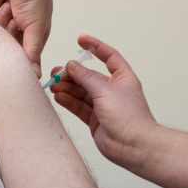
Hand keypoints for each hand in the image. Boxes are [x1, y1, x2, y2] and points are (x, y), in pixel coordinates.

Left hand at [0, 0, 52, 75]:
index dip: (13, 54)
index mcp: (31, 35)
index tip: (11, 51)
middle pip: (1, 44)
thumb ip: (32, 53)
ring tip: (9, 5)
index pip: (18, 55)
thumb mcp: (36, 28)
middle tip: (14, 19)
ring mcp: (2, 17)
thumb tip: (35, 76)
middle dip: (5, 32)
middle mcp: (16, 27)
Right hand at [50, 34, 156, 168]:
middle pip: (89, 76)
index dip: (95, 47)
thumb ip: (86, 77)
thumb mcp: (105, 90)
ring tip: (53, 84)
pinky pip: (79, 106)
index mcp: (122, 78)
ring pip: (81, 92)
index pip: (109, 56)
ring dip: (67, 87)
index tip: (81, 40)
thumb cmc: (129, 117)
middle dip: (72, 73)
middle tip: (56, 71)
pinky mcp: (95, 120)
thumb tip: (72, 65)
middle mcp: (112, 90)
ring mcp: (103, 105)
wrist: (134, 147)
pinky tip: (58, 96)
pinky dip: (68, 101)